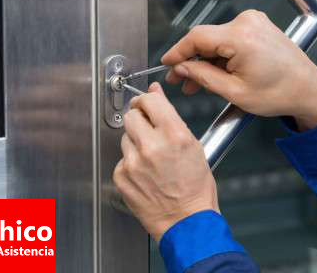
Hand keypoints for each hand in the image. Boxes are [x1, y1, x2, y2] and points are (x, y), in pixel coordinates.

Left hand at [112, 83, 218, 240]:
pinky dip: (131, 162)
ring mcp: (133, 162)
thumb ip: (172, 118)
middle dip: (139, 119)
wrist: (186, 222)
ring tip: (151, 157)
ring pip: (125, 136)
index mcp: (174, 135)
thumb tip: (156, 95)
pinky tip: (145, 172)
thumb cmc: (195, 188)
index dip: (147, 99)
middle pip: (131, 115)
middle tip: (148, 129)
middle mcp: (151, 146)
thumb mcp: (193, 146)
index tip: (147, 102)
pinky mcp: (121, 176)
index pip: (149, 100)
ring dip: (135, 141)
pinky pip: (121, 158)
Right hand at [162, 10, 316, 129]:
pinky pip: (230, 38)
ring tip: (197, 83)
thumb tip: (182, 68)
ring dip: (206, 60)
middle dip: (192, 60)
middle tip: (180, 81)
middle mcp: (247, 23)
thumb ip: (203, 77)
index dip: (177, 51)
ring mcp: (254, 22)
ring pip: (217, 40)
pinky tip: (215, 73)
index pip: (197, 37)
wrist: (308, 89)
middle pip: (206, 38)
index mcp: (241, 37)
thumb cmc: (279, 93)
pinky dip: (221, 55)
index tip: (166, 64)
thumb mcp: (235, 92)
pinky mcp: (258, 26)